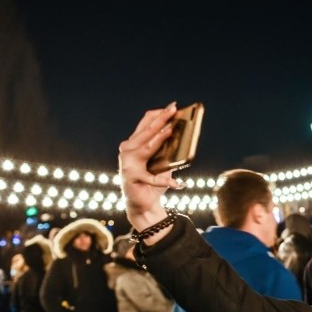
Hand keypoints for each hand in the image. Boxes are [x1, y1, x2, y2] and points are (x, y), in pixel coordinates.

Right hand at [118, 102, 186, 231]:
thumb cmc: (153, 180)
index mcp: (134, 143)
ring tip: (170, 131)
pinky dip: (165, 180)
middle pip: (146, 131)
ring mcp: (128, 163)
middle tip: (173, 110)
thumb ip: (168, 149)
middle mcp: (128, 150)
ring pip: (146, 148)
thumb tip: (183, 136)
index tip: (173, 106)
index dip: (159, 114)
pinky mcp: (132, 178)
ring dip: (158, 139)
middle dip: (161, 120)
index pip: (145, 123)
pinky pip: (151, 178)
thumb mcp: (163, 162)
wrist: (142, 204)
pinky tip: (177, 183)